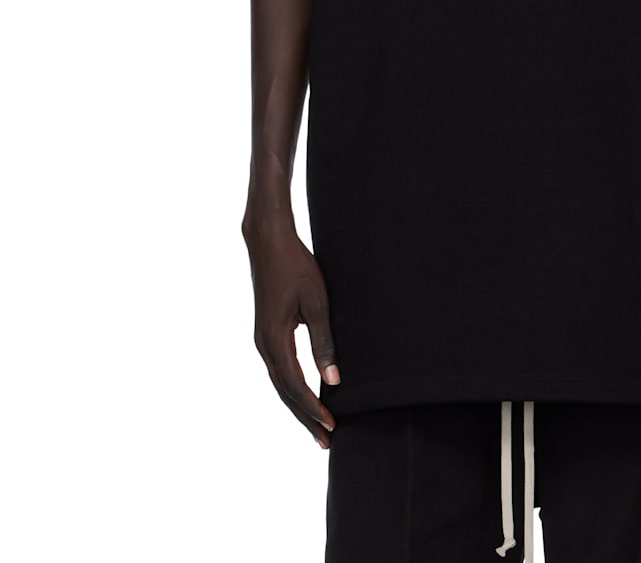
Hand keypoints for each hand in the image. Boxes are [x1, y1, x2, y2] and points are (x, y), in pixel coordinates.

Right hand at [242, 218, 340, 447]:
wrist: (268, 241)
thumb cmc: (296, 267)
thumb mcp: (316, 302)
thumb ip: (324, 341)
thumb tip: (334, 379)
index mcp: (274, 341)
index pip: (296, 387)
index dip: (315, 409)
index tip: (333, 427)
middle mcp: (264, 345)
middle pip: (286, 393)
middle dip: (306, 418)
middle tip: (327, 442)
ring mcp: (262, 340)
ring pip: (281, 383)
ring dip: (299, 406)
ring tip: (319, 426)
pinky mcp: (266, 332)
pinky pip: (280, 369)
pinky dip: (293, 387)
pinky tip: (306, 393)